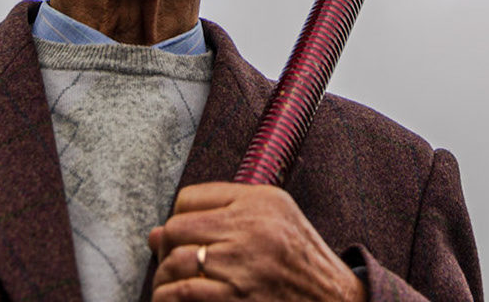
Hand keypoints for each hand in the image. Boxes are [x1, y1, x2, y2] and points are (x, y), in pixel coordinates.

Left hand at [149, 182, 365, 301]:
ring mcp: (244, 264)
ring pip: (175, 261)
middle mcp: (252, 227)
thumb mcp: (276, 221)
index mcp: (261, 201)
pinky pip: (182, 292)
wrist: (333, 301)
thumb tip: (155, 234)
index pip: (190, 197)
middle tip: (171, 265)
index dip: (178, 219)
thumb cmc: (300, 263)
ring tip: (171, 286)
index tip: (183, 238)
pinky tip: (173, 300)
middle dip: (167, 249)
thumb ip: (221, 217)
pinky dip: (168, 298)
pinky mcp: (236, 297)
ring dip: (165, 277)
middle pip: (177, 227)